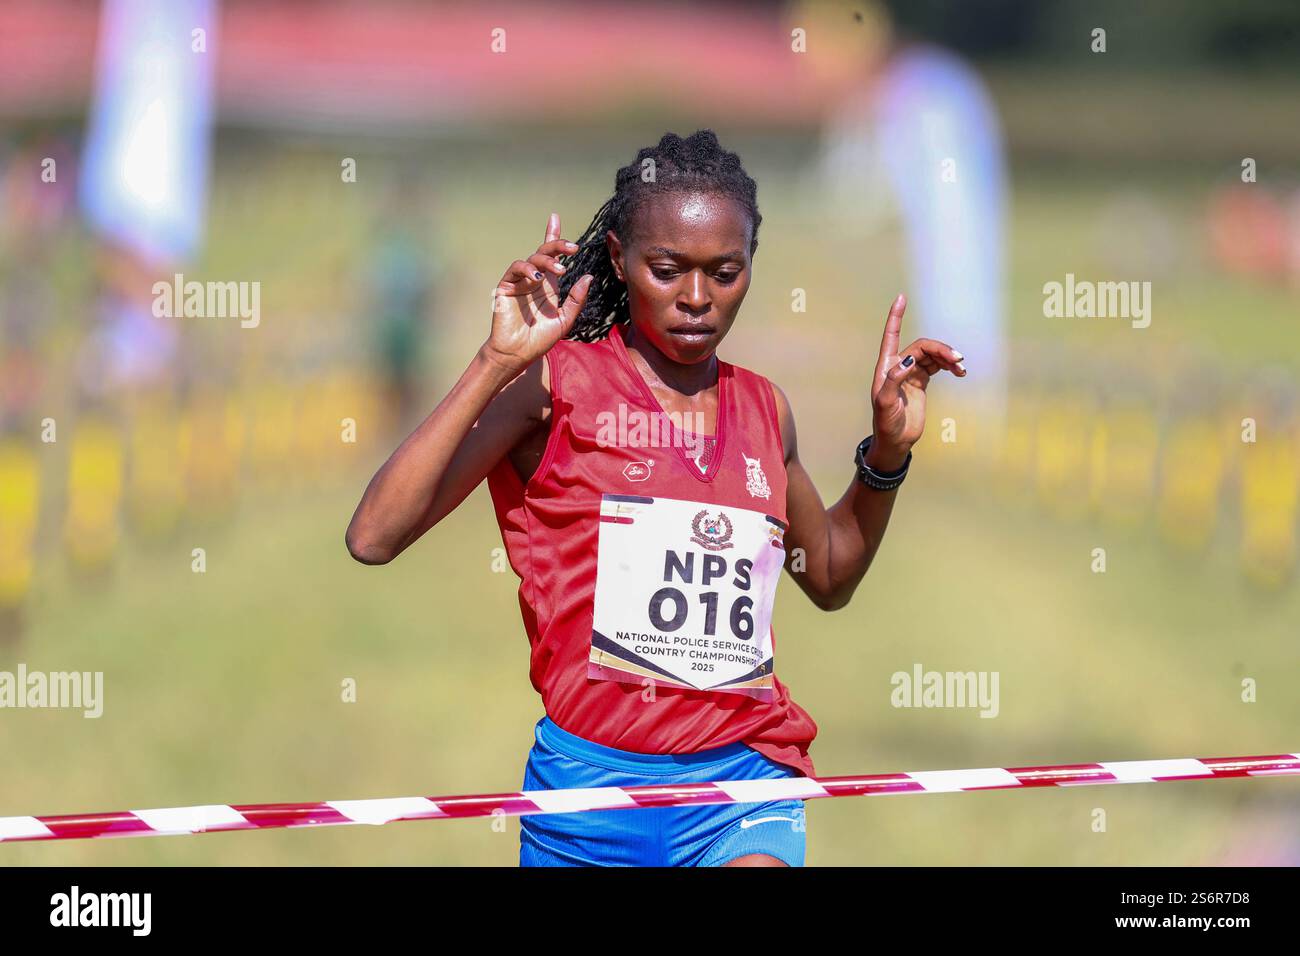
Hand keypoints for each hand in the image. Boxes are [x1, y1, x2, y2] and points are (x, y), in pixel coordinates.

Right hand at [481, 212, 592, 372]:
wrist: (518, 353)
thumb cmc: (540, 340)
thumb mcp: (565, 320)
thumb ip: (576, 299)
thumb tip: (588, 277)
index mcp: (548, 285)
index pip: (552, 257)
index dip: (553, 236)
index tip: (555, 218)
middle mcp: (534, 280)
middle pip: (544, 252)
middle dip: (558, 245)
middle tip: (574, 248)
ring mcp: (520, 282)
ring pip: (533, 258)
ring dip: (547, 260)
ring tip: (561, 270)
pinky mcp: (507, 286)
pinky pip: (516, 269)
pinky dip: (528, 269)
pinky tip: (537, 278)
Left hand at [868, 293, 965, 469]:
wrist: (896, 441)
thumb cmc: (886, 423)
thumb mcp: (885, 405)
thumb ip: (892, 382)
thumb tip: (907, 361)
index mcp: (886, 367)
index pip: (891, 335)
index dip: (896, 316)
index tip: (901, 297)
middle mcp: (898, 366)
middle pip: (922, 346)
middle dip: (940, 349)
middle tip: (957, 360)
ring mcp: (911, 373)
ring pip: (932, 355)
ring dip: (947, 357)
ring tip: (961, 367)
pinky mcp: (921, 382)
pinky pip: (938, 366)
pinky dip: (949, 366)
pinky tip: (960, 372)